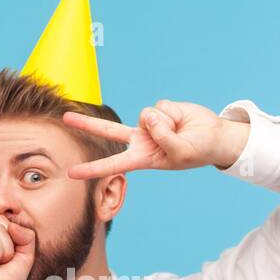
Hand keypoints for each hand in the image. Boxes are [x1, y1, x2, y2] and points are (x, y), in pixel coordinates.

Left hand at [62, 99, 249, 177]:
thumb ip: (162, 136)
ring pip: (146, 115)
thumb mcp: (180, 152)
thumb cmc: (197, 152)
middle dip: (86, 124)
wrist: (214, 137)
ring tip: (180, 131)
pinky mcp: (158, 109)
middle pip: (108, 131)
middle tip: (65, 118)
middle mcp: (140, 140)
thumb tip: (148, 116)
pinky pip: (160, 106)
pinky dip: (173, 112)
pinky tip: (181, 120)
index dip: (92, 170)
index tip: (71, 173)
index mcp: (142, 158)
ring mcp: (148, 124)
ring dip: (166, 122)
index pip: (112, 165)